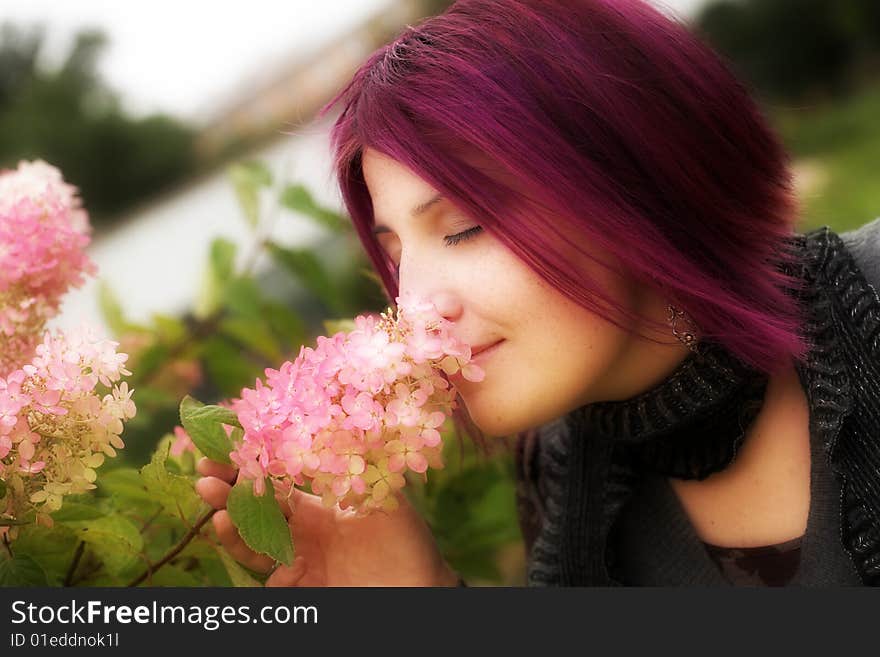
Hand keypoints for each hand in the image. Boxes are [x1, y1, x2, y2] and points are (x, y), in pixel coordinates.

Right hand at [195, 458, 458, 586]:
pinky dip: (246, 551)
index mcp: (323, 504)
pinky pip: (264, 570)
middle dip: (229, 488)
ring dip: (230, 520)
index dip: (254, 463)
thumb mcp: (384, 498)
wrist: (419, 592)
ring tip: (214, 501)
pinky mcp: (297, 586)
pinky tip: (231, 526)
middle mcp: (305, 531)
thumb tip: (333, 424)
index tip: (228, 443)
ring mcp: (298, 559)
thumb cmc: (407, 543)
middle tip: (205, 471)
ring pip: (253, 539)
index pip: (279, 480)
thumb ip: (357, 467)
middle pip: (257, 507)